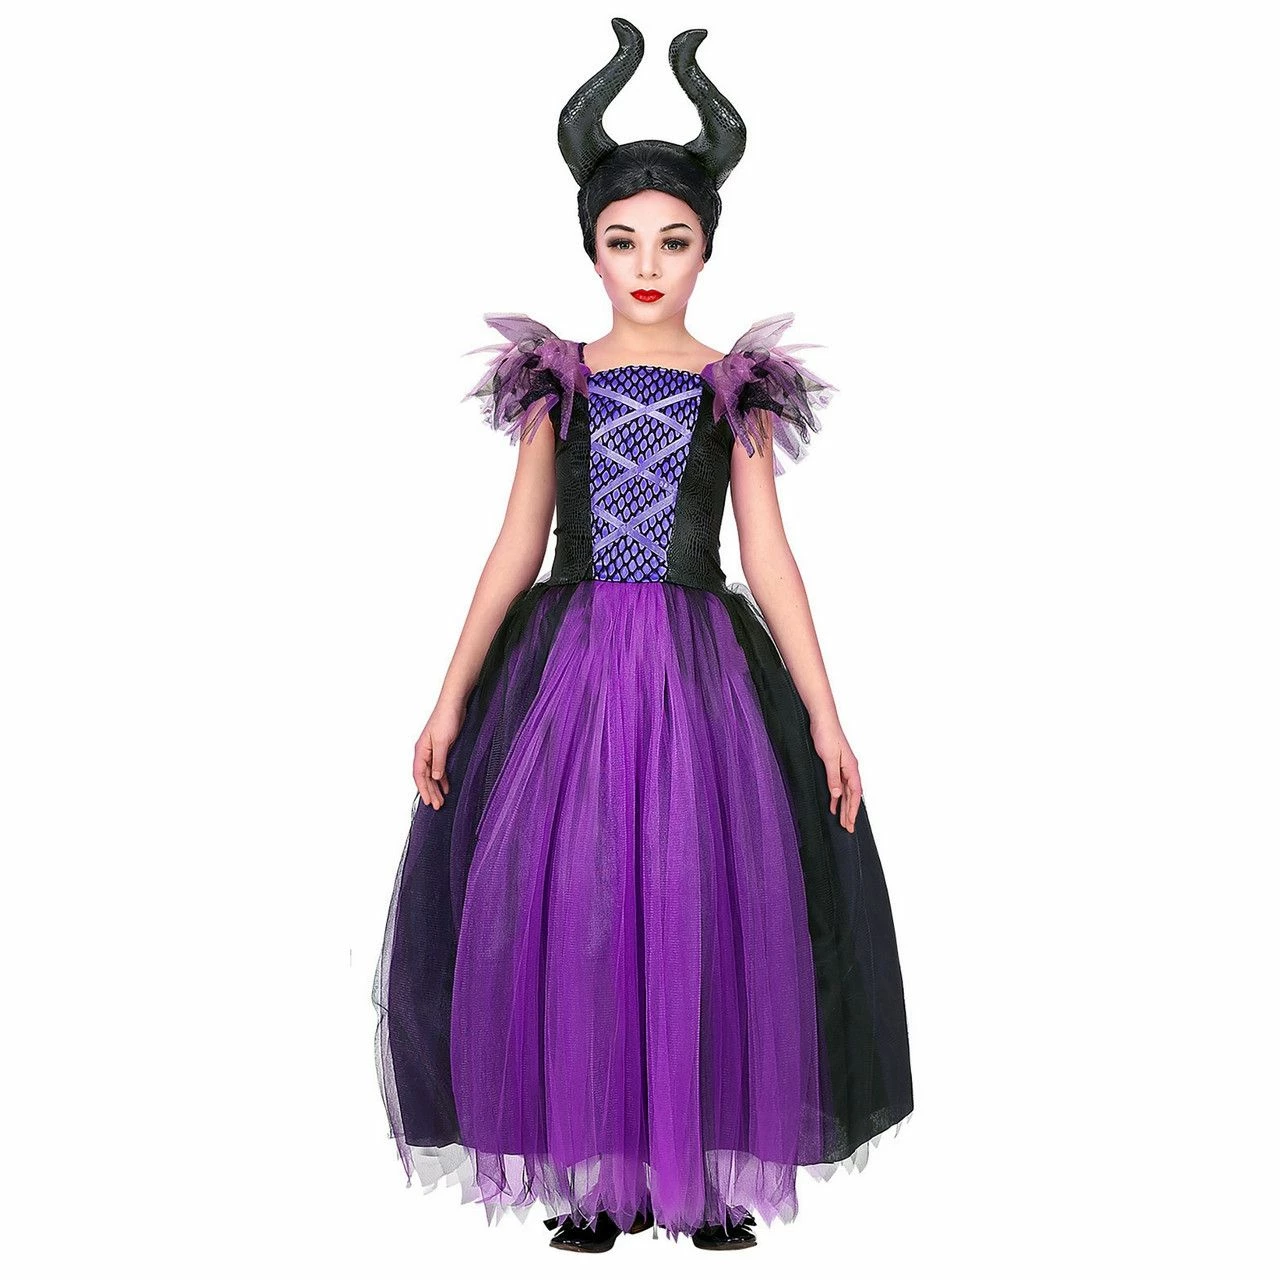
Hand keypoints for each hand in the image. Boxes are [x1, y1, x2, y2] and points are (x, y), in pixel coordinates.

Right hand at [413, 700, 463, 808]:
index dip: (423, 789)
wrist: (454, 704)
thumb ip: (438, 761)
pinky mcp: (443, 748)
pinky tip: (447, 787)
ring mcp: (433, 751)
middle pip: (425, 777)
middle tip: (437, 806)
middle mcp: (424, 752)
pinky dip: (443, 779)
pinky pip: (440, 768)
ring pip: (432, 774)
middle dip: (430, 792)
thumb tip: (435, 777)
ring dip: (436, 787)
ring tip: (441, 801)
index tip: (428, 802)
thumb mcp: (442, 742)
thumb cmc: (446, 719)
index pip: (419, 775)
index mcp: (421, 750)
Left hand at [811, 717, 862, 832]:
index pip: (855, 794)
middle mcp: (849, 769)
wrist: (822, 719)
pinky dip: (837, 797)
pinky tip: (833, 805)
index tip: (851, 823)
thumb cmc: (827, 734)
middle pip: (852, 796)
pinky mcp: (835, 764)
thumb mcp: (829, 758)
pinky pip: (838, 785)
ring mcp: (843, 767)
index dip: (853, 810)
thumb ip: (833, 777)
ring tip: (843, 821)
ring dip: (844, 807)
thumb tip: (837, 795)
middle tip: (849, 828)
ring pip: (846, 792)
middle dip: (850, 813)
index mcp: (851, 768)